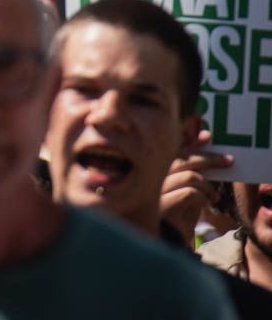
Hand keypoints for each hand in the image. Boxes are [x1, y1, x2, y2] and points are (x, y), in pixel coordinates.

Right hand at [160, 129, 231, 244]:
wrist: (165, 242)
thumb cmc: (175, 217)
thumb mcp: (186, 194)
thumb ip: (192, 176)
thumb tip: (207, 156)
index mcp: (154, 171)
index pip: (173, 150)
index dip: (191, 141)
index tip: (207, 136)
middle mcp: (151, 177)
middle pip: (183, 160)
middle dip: (209, 158)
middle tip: (228, 161)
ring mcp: (155, 190)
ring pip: (189, 175)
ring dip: (208, 186)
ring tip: (214, 197)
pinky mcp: (163, 204)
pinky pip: (191, 192)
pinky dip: (204, 197)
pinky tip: (207, 204)